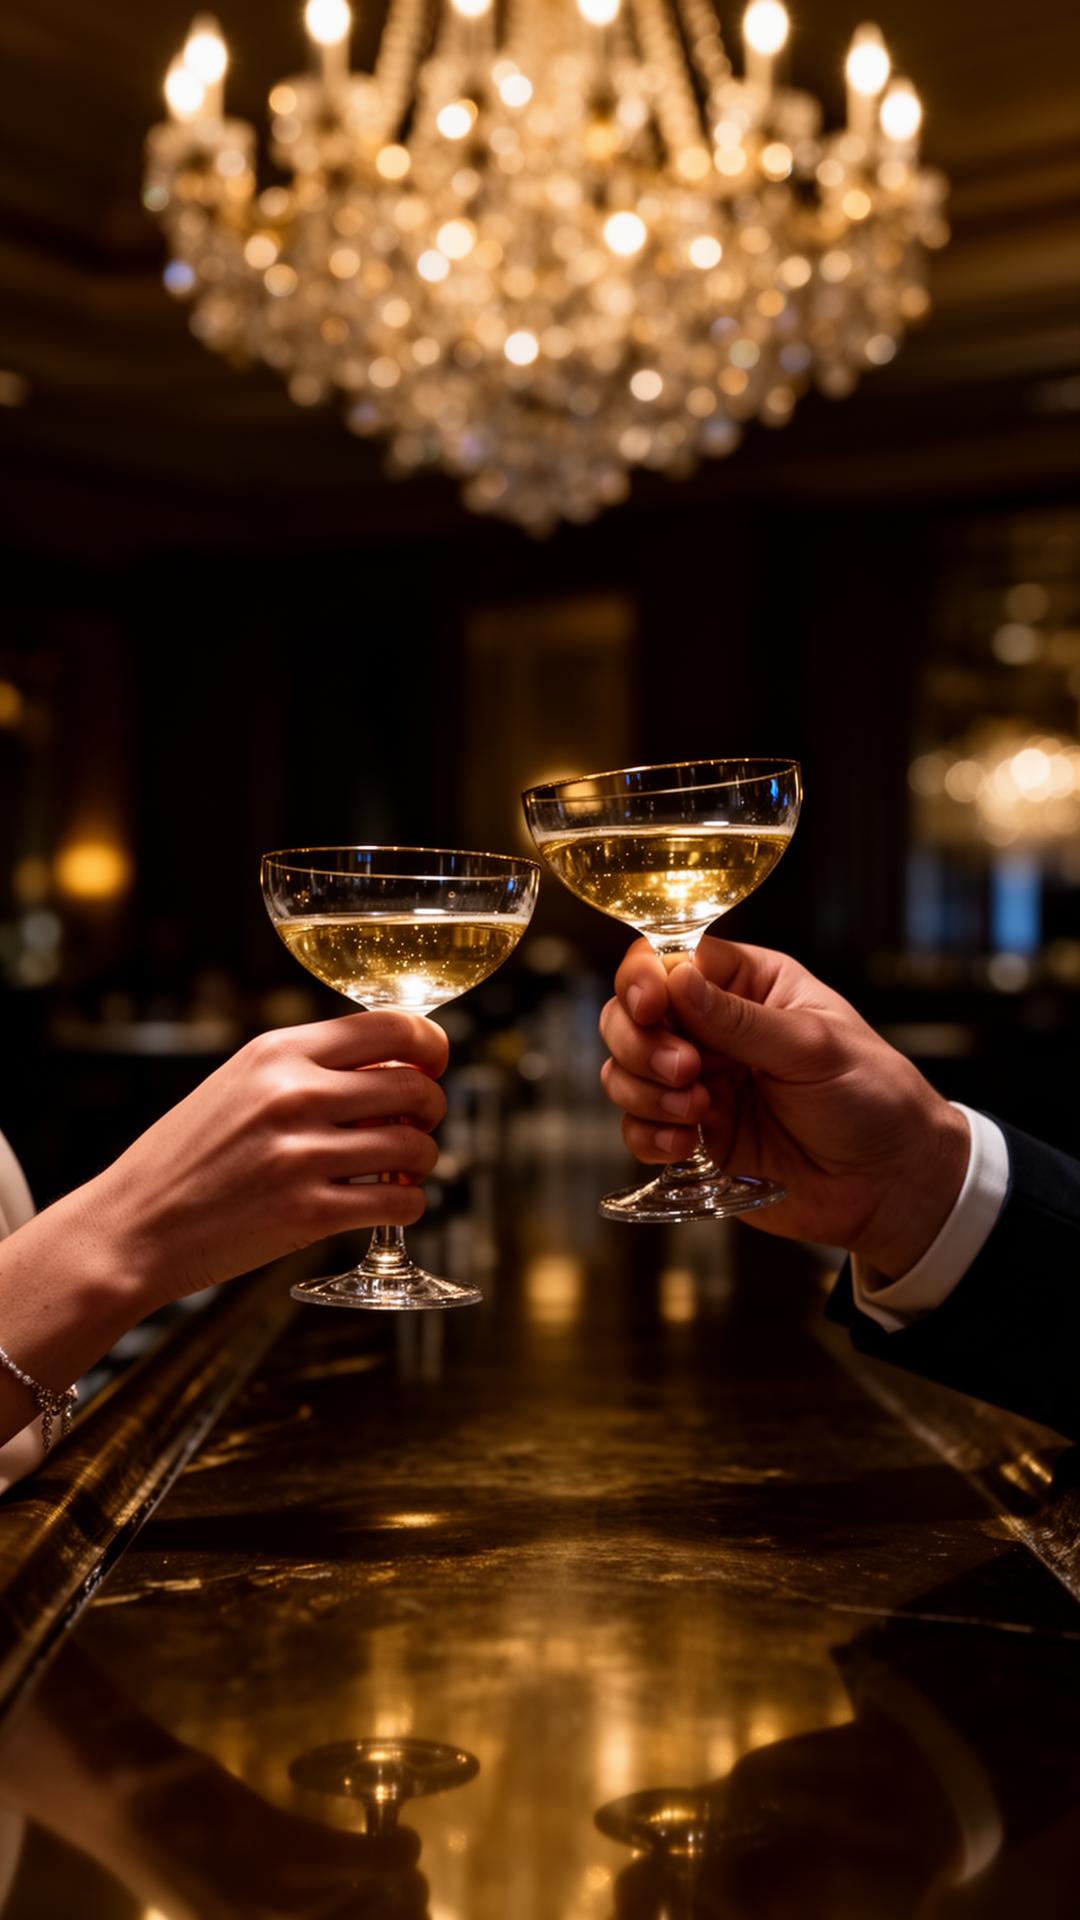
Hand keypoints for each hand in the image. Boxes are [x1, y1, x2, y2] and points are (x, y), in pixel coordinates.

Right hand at [89, 1010, 448, 1304]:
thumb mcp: (239, 1083)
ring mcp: (301, 1155)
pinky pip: (399, 1204)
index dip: (430, 1044)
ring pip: (415, 1148)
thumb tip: (391, 1065)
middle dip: (431, 1108)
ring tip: (401, 1170)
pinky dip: (409, 1206)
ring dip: (423, 1161)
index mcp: (277, 1052)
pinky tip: (391, 1204)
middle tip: (418, 1125)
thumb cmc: (186, 1156)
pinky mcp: (307, 1213)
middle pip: (415, 1087)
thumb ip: (307, 1068)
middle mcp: (293, 1095)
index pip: (390, 1026)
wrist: (131, 1226)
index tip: (434, 1063)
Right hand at [599, 938, 969, 1277]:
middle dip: (641, 1042)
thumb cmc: (873, 1098)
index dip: (645, 979)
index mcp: (749, 985)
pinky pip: (639, 1128)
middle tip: (687, 1071)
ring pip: (624, 1070)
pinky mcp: (695, 1137)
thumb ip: (740, 1019)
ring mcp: (700, 1083)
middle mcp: (714, 1029)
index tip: (652, 1007)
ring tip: (698, 1112)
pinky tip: (684, 1144)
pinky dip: (648, 1134)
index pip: (670, 960)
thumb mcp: (813, 1047)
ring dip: (644, 1091)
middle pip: (630, 1014)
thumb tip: (676, 981)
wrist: (891, 1185)